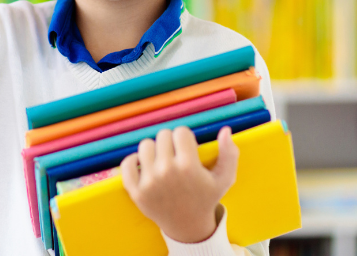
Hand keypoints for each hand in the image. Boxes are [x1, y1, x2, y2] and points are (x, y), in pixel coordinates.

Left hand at [120, 126, 238, 243]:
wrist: (188, 226)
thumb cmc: (206, 199)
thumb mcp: (224, 179)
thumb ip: (229, 154)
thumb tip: (225, 130)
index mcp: (188, 166)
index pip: (180, 132)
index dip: (185, 138)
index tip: (188, 149)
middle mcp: (166, 172)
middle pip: (163, 135)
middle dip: (170, 142)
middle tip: (175, 155)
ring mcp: (149, 182)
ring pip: (145, 145)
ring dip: (154, 150)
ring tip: (162, 161)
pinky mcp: (135, 191)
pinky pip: (126, 164)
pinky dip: (133, 161)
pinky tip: (143, 166)